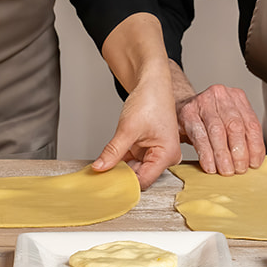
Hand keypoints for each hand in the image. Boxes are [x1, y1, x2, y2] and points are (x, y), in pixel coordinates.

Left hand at [92, 66, 180, 188]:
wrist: (152, 82)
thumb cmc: (150, 100)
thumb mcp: (127, 128)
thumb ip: (113, 151)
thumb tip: (100, 168)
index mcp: (167, 155)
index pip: (144, 180)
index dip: (124, 183)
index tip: (105, 184)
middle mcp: (164, 156)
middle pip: (139, 176)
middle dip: (120, 175)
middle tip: (99, 176)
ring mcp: (156, 153)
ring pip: (134, 168)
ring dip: (119, 167)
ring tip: (101, 166)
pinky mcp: (147, 148)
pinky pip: (132, 159)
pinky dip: (120, 159)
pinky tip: (108, 159)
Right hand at [176, 82, 265, 175]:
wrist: (181, 110)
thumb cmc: (208, 120)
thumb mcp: (228, 122)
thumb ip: (242, 136)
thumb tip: (253, 161)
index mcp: (237, 97)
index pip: (252, 123)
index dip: (255, 146)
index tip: (254, 164)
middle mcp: (221, 95)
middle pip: (235, 126)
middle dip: (239, 152)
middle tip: (239, 169)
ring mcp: (202, 101)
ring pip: (217, 131)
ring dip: (223, 155)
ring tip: (226, 170)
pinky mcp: (187, 112)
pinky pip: (199, 136)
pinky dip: (206, 154)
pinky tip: (210, 166)